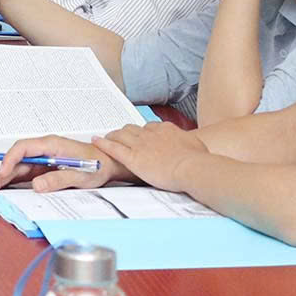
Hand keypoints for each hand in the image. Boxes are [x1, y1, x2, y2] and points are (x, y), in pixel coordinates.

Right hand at [0, 134, 128, 193]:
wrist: (110, 164)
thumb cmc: (98, 165)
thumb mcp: (81, 175)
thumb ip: (58, 179)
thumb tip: (36, 185)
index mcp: (51, 145)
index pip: (22, 149)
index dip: (9, 161)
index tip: (2, 173)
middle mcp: (44, 149)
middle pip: (17, 159)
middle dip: (1, 173)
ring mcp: (44, 158)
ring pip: (19, 167)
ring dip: (5, 178)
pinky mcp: (46, 167)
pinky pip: (27, 173)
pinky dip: (15, 180)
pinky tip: (6, 188)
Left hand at [92, 122, 208, 191]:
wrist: (192, 168)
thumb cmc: (199, 161)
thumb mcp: (196, 145)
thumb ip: (188, 143)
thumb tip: (192, 145)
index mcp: (165, 129)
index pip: (149, 127)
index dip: (143, 132)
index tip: (140, 136)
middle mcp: (150, 134)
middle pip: (132, 129)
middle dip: (125, 133)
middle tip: (120, 137)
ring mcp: (140, 145)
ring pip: (120, 136)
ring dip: (112, 136)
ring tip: (107, 138)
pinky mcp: (132, 158)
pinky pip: (113, 148)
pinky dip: (103, 143)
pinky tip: (96, 141)